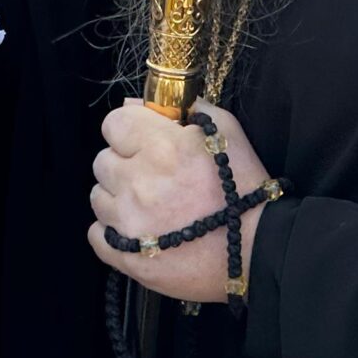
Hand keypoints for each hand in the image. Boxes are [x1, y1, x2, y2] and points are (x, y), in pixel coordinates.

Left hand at [87, 100, 270, 305]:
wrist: (260, 250)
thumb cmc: (246, 188)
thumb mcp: (228, 131)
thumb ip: (188, 108)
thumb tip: (142, 102)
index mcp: (162, 148)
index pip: (114, 122)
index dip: (130, 129)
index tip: (144, 139)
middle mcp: (138, 182)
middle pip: (103, 160)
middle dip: (125, 163)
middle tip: (154, 175)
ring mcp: (130, 223)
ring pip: (98, 197)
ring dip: (118, 197)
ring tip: (150, 205)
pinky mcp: (128, 256)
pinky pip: (97, 235)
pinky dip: (113, 231)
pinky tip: (139, 228)